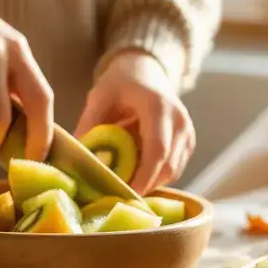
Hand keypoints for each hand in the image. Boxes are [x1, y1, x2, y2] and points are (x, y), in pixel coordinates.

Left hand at [74, 51, 193, 193]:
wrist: (145, 72)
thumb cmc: (120, 83)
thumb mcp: (99, 97)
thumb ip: (89, 125)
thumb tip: (79, 160)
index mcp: (158, 106)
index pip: (157, 149)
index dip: (143, 176)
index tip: (125, 193)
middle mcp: (180, 120)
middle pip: (167, 166)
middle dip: (144, 185)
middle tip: (117, 196)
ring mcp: (188, 133)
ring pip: (172, 172)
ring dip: (149, 182)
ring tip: (123, 182)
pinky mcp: (188, 143)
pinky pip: (174, 169)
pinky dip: (155, 177)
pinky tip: (135, 173)